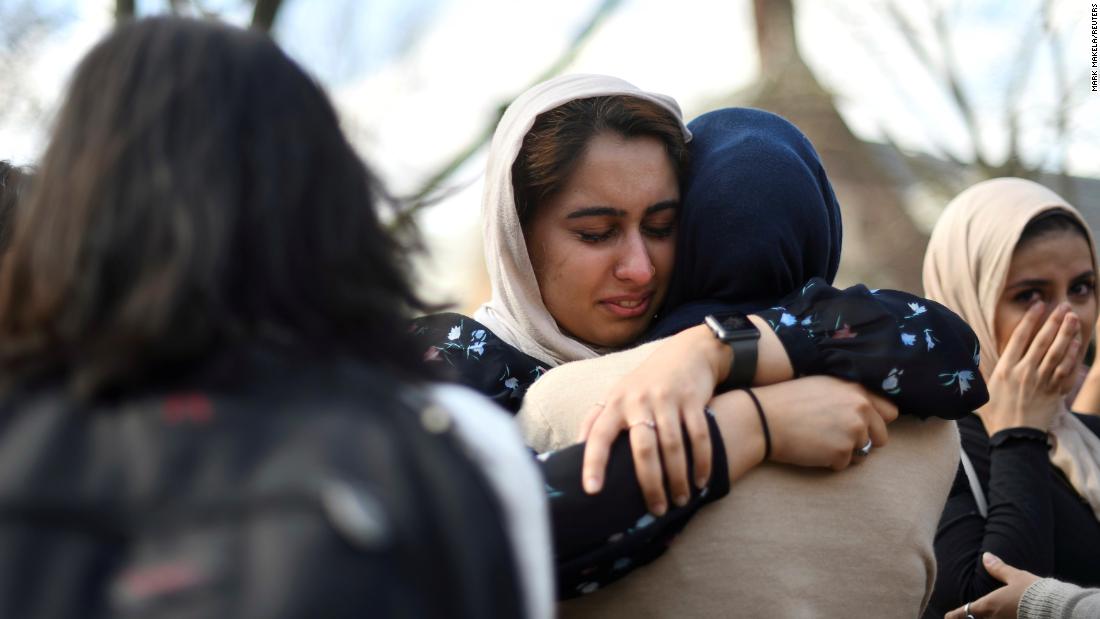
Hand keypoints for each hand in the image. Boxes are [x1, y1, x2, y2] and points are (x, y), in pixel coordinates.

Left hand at [577, 324, 725, 514]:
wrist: (688, 351)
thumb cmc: (646, 382)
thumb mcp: (617, 394)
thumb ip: (596, 420)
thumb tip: (574, 449)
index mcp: (615, 403)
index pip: (598, 435)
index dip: (593, 462)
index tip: (591, 491)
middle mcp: (638, 400)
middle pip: (643, 449)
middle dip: (650, 484)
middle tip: (655, 510)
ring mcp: (667, 399)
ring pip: (672, 446)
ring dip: (677, 478)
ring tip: (680, 501)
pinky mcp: (693, 399)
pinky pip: (699, 436)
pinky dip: (701, 461)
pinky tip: (701, 481)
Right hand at [748, 376, 897, 469]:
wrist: (764, 418)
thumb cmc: (788, 400)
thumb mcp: (824, 386)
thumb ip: (850, 395)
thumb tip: (869, 412)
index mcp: (857, 390)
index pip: (890, 412)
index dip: (877, 422)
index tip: (863, 426)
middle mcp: (861, 409)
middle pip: (880, 438)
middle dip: (862, 441)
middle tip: (836, 437)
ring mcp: (853, 431)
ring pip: (862, 453)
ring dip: (845, 452)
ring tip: (819, 440)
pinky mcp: (841, 452)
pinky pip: (844, 465)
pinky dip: (830, 462)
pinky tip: (812, 448)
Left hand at [944, 553, 1039, 618]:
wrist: (1056, 608)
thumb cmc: (1033, 592)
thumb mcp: (1015, 577)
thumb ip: (998, 569)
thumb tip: (986, 556)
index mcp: (988, 606)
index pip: (963, 612)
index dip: (954, 615)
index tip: (947, 617)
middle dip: (968, 618)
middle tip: (964, 616)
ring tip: (982, 616)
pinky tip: (999, 617)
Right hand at [981, 302, 1080, 434]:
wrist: (1015, 438)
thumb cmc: (996, 416)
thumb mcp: (983, 391)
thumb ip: (983, 372)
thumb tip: (972, 356)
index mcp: (1005, 370)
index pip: (1019, 338)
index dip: (1030, 320)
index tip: (1038, 305)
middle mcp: (1025, 372)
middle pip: (1043, 341)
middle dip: (1054, 321)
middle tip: (1062, 306)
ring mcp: (1042, 382)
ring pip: (1058, 352)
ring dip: (1066, 333)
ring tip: (1072, 318)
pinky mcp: (1055, 392)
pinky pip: (1067, 369)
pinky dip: (1073, 354)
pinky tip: (1076, 342)